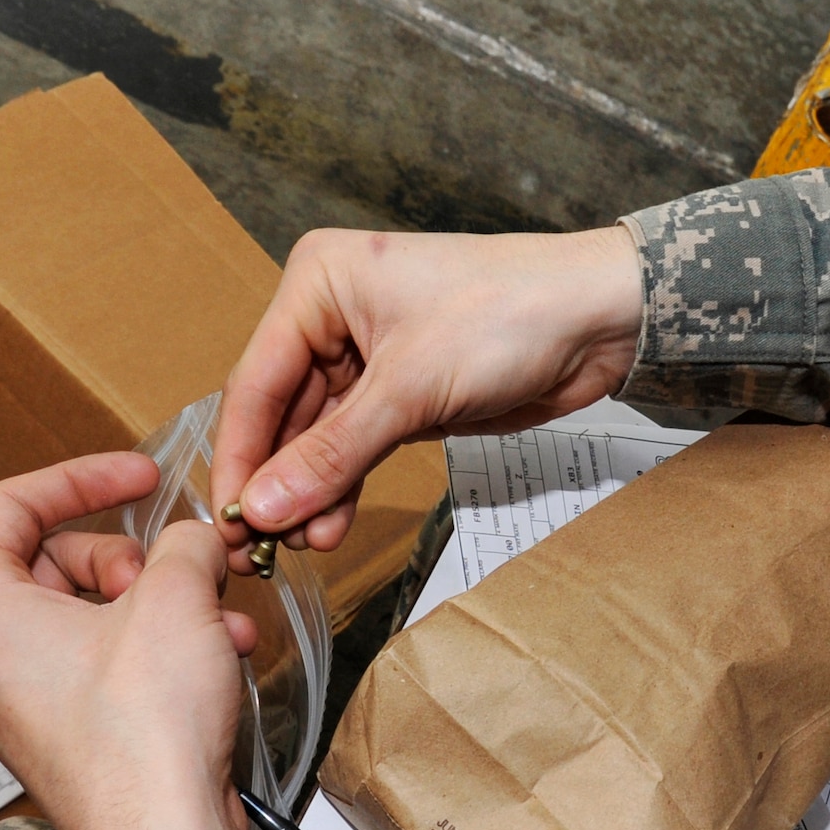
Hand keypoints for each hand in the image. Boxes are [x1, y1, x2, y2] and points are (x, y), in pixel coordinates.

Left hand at [0, 453, 258, 829]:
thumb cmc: (143, 735)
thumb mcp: (176, 597)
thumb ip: (185, 543)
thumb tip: (194, 539)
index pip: (10, 506)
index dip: (84, 477)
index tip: (139, 475)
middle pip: (58, 562)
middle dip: (138, 560)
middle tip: (184, 574)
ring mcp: (19, 700)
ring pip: (92, 615)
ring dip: (165, 606)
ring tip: (220, 621)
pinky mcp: (62, 734)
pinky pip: (106, 663)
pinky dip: (159, 649)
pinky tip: (217, 658)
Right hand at [211, 226, 643, 564]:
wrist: (601, 320)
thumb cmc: (508, 316)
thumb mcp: (410, 389)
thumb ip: (333, 454)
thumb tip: (263, 508)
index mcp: (318, 282)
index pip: (256, 381)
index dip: (241, 456)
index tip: (228, 519)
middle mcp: (334, 314)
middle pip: (282, 413)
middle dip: (278, 481)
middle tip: (260, 546)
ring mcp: (370, 355)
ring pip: (320, 436)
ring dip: (312, 491)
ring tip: (304, 544)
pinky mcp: (406, 392)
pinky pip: (358, 445)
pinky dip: (347, 484)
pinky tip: (331, 524)